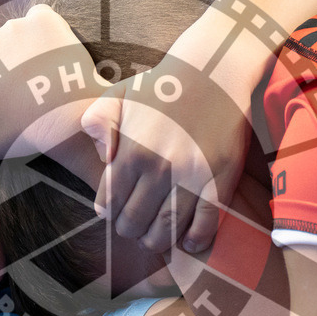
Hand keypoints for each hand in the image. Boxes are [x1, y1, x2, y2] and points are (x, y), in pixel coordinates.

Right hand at [0, 4, 107, 160]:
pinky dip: (44, 36)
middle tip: (24, 96)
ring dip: (22, 55)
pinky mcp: (41, 19)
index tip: (3, 111)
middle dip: (1, 75)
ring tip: (42, 78)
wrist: (71, 116)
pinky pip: (38, 23)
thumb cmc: (25, 133)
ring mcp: (13, 27)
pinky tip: (52, 57)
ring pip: (14, 41)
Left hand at [81, 51, 250, 253]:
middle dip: (130, 230)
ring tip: (155, 239)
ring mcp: (191, 177)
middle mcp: (159, 168)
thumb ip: (97, 122)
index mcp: (131, 151)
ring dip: (157, 241)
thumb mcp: (118, 94)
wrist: (214, 72)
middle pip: (135, 222)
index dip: (109, 213)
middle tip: (134, 228)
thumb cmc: (163, 86)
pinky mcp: (219, 182)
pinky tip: (188, 242)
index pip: (110, 202)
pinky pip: (204, 225)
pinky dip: (194, 241)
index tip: (114, 213)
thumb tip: (102, 159)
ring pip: (166, 230)